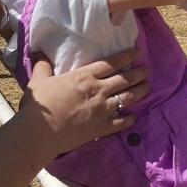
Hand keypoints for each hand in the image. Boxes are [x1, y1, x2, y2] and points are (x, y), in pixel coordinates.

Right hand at [15, 48, 149, 156]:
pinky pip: (120, 122)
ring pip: (128, 98)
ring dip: (140, 91)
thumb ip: (43, 67)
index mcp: (85, 76)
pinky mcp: (101, 128)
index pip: (112, 63)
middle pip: (125, 79)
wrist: (39, 133)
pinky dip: (129, 119)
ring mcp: (102, 110)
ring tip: (148, 87)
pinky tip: (133, 117)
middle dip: (139, 73)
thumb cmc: (39, 105)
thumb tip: (41, 56)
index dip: (128, 56)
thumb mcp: (39, 80)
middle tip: (146, 71)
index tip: (138, 53)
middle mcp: (98, 90)